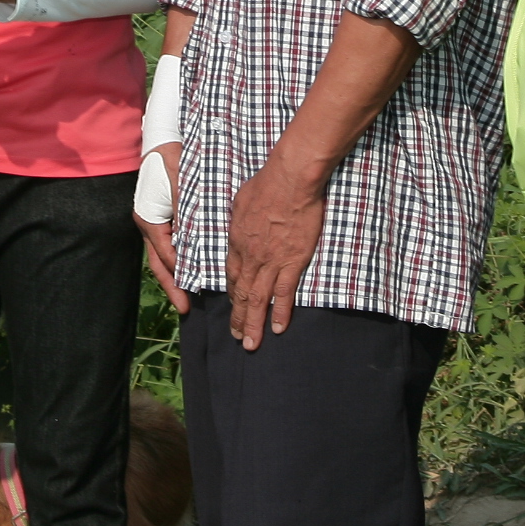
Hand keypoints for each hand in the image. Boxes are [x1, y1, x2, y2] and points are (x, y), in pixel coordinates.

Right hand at [137, 142, 187, 313]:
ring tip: (187, 301)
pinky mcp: (164, 219)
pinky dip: (179, 260)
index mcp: (149, 218)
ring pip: (164, 257)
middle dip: (172, 287)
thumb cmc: (172, 156)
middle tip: (185, 309)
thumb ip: (186, 209)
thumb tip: (194, 237)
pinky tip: (191, 272)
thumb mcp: (180, 181)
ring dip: (175, 278)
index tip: (192, 291)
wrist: (163, 137)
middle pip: (160, 263)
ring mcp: (155, 223)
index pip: (166, 253)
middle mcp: (149, 224)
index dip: (179, 273)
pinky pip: (170, 245)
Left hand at [224, 154, 327, 349]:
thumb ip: (239, 220)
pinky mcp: (293, 262)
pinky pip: (285, 293)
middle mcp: (251, 257)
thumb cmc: (265, 184)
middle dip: (238, 317)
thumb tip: (241, 226)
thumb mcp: (240, 201)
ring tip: (250, 344)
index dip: (231, 292)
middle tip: (237, 337)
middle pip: (241, 292)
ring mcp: (271, 262)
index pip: (232, 274)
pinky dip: (280, 313)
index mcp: (237, 242)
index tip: (232, 304)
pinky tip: (278, 329)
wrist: (290, 181)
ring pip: (259, 299)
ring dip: (253, 323)